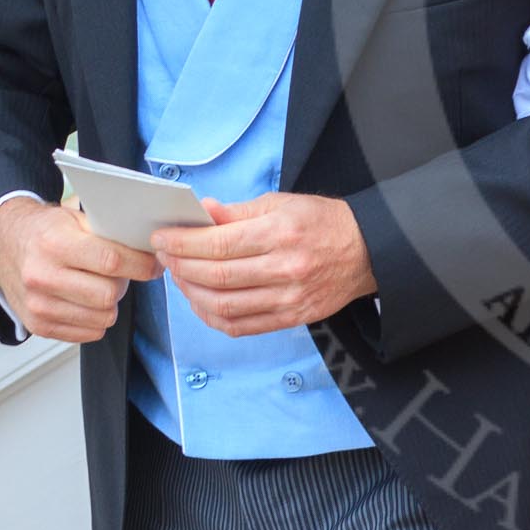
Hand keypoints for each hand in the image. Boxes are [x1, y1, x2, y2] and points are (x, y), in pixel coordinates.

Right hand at [0, 196, 159, 342]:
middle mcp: (42, 276)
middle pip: (109, 294)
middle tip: (122, 274)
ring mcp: (38, 305)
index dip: (141, 265)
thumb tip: (151, 246)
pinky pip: (89, 333)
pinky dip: (97, 320)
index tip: (153, 265)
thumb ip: (109, 232)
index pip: (112, 261)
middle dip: (125, 284)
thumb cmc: (45, 231)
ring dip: (111, 303)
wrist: (5, 244)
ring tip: (100, 285)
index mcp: (55, 244)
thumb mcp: (74, 218)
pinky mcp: (38, 325)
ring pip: (103, 317)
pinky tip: (87, 301)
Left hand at [153, 193, 374, 336]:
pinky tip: (200, 302)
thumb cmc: (323, 222)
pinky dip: (212, 317)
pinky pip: (240, 326)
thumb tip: (201, 213)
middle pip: (216, 276)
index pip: (218, 243)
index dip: (183, 242)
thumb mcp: (283, 203)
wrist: (367, 251)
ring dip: (191, 293)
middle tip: (164, 256)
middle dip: (180, 266)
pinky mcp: (291, 318)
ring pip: (223, 306)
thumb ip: (238, 212)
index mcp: (282, 232)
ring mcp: (289, 297)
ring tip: (180, 278)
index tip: (162, 238)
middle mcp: (285, 268)